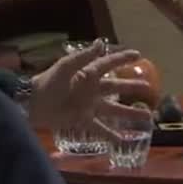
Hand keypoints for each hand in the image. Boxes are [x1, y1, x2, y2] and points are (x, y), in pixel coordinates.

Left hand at [27, 40, 153, 138]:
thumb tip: (100, 42)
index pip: (109, 64)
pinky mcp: (83, 120)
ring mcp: (89, 106)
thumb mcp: (66, 67)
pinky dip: (111, 135)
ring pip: (114, 109)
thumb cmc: (48, 82)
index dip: (122, 59)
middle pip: (117, 87)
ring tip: (147, 117)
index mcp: (88, 74)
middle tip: (149, 88)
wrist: (32, 104)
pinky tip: (123, 140)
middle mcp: (92, 89)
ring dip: (129, 113)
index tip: (138, 55)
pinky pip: (100, 128)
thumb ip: (84, 57)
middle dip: (132, 87)